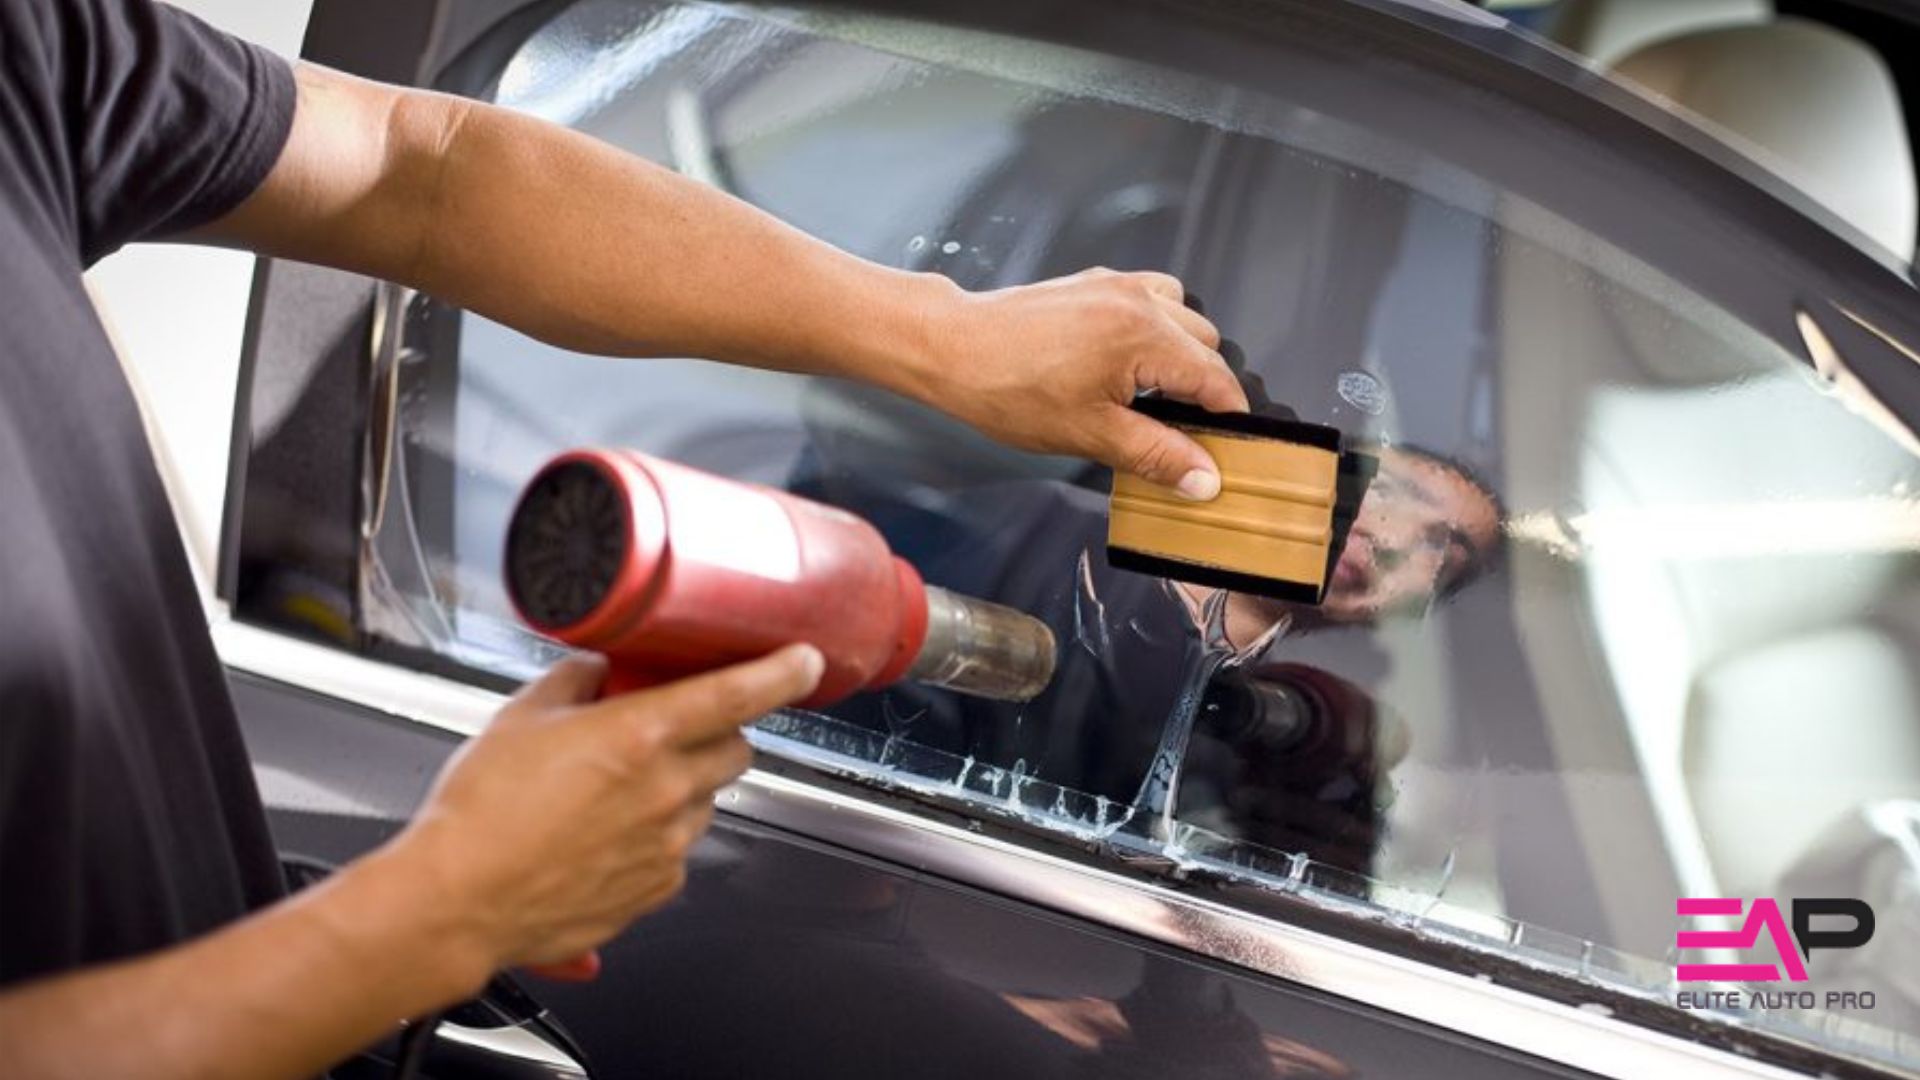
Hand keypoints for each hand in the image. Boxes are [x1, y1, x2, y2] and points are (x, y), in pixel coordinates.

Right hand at [390, 644, 823, 973]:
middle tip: (676, 729)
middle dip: (719, 733)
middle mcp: (667, 791)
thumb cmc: (479, 815)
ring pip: (707, 801)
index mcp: (641, 736)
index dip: (783, 672)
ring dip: (684, 786)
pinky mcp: (656, 889)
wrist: (457, 901)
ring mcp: (668, 845)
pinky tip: (607, 836)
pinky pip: (679, 851)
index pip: (739, 693)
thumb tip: (597, 670)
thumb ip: (573, 683)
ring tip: (619, 791)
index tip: (804, 660)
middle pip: (737, 750)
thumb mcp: (519, 718)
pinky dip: (659, 836)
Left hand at [916, 268, 1248, 498]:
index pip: (1216, 379)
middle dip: (1204, 390)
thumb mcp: (1091, 434)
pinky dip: (1156, 327)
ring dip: (1182, 355)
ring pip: (1183, 317)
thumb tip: (1204, 478)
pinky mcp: (1095, 284)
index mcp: (1144, 336)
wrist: (954, 349)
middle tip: (1183, 432)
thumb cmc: (1009, 389)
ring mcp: (1116, 286)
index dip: (1229, 419)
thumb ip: (1157, 455)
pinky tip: (1130, 360)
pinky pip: (1151, 298)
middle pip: (1206, 346)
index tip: (1227, 449)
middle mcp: (1138, 301)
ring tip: (1155, 396)